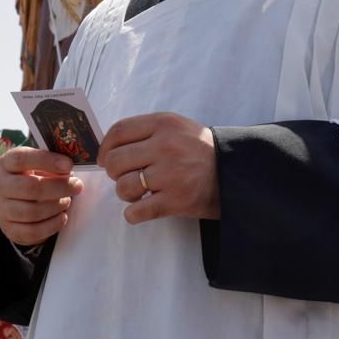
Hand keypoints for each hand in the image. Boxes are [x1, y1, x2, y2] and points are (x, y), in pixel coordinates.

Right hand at [0, 147, 83, 246]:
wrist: (17, 203)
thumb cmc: (33, 178)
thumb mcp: (39, 166)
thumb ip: (52, 165)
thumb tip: (68, 169)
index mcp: (6, 163)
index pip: (21, 158)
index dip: (46, 160)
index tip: (69, 165)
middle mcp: (0, 185)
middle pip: (30, 188)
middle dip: (59, 187)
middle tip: (77, 186)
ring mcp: (2, 209)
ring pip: (32, 212)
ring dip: (56, 206)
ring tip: (67, 201)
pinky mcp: (9, 229)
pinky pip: (33, 231)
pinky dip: (53, 225)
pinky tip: (62, 217)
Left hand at [97, 113, 219, 224]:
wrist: (234, 173)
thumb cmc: (199, 151)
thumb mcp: (177, 127)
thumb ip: (146, 132)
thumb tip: (108, 148)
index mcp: (164, 124)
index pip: (119, 131)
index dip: (105, 147)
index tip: (104, 158)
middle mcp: (165, 146)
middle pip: (115, 161)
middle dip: (114, 172)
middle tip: (126, 176)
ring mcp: (170, 174)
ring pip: (123, 187)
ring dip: (126, 194)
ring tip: (140, 192)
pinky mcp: (176, 201)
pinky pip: (137, 211)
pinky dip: (133, 214)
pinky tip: (141, 209)